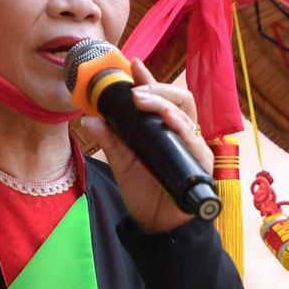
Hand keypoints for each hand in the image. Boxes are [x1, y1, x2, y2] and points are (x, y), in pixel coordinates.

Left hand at [79, 60, 213, 234]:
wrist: (154, 224)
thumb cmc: (143, 192)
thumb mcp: (121, 162)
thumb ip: (110, 140)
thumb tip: (89, 119)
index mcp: (163, 130)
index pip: (161, 98)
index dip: (150, 80)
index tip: (133, 64)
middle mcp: (181, 135)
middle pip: (181, 99)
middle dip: (159, 89)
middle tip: (136, 87)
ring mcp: (192, 148)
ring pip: (186, 115)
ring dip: (164, 103)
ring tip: (143, 98)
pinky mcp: (199, 164)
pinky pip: (194, 141)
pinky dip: (180, 126)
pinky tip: (167, 118)